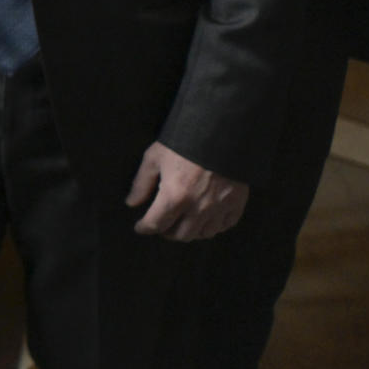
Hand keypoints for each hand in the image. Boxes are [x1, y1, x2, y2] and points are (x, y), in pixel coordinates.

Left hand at [126, 142, 247, 240]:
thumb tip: (131, 203)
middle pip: (180, 235)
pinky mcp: (236, 204)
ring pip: (203, 234)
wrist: (221, 133)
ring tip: (183, 222)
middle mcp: (197, 208)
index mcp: (174, 197)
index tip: (140, 227)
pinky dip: (213, 226)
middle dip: (167, 232)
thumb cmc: (183, 143)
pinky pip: (224, 226)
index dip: (144, 228)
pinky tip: (205, 218)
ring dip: (190, 231)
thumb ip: (141, 183)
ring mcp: (219, 208)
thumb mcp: (154, 158)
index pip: (156, 224)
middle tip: (162, 224)